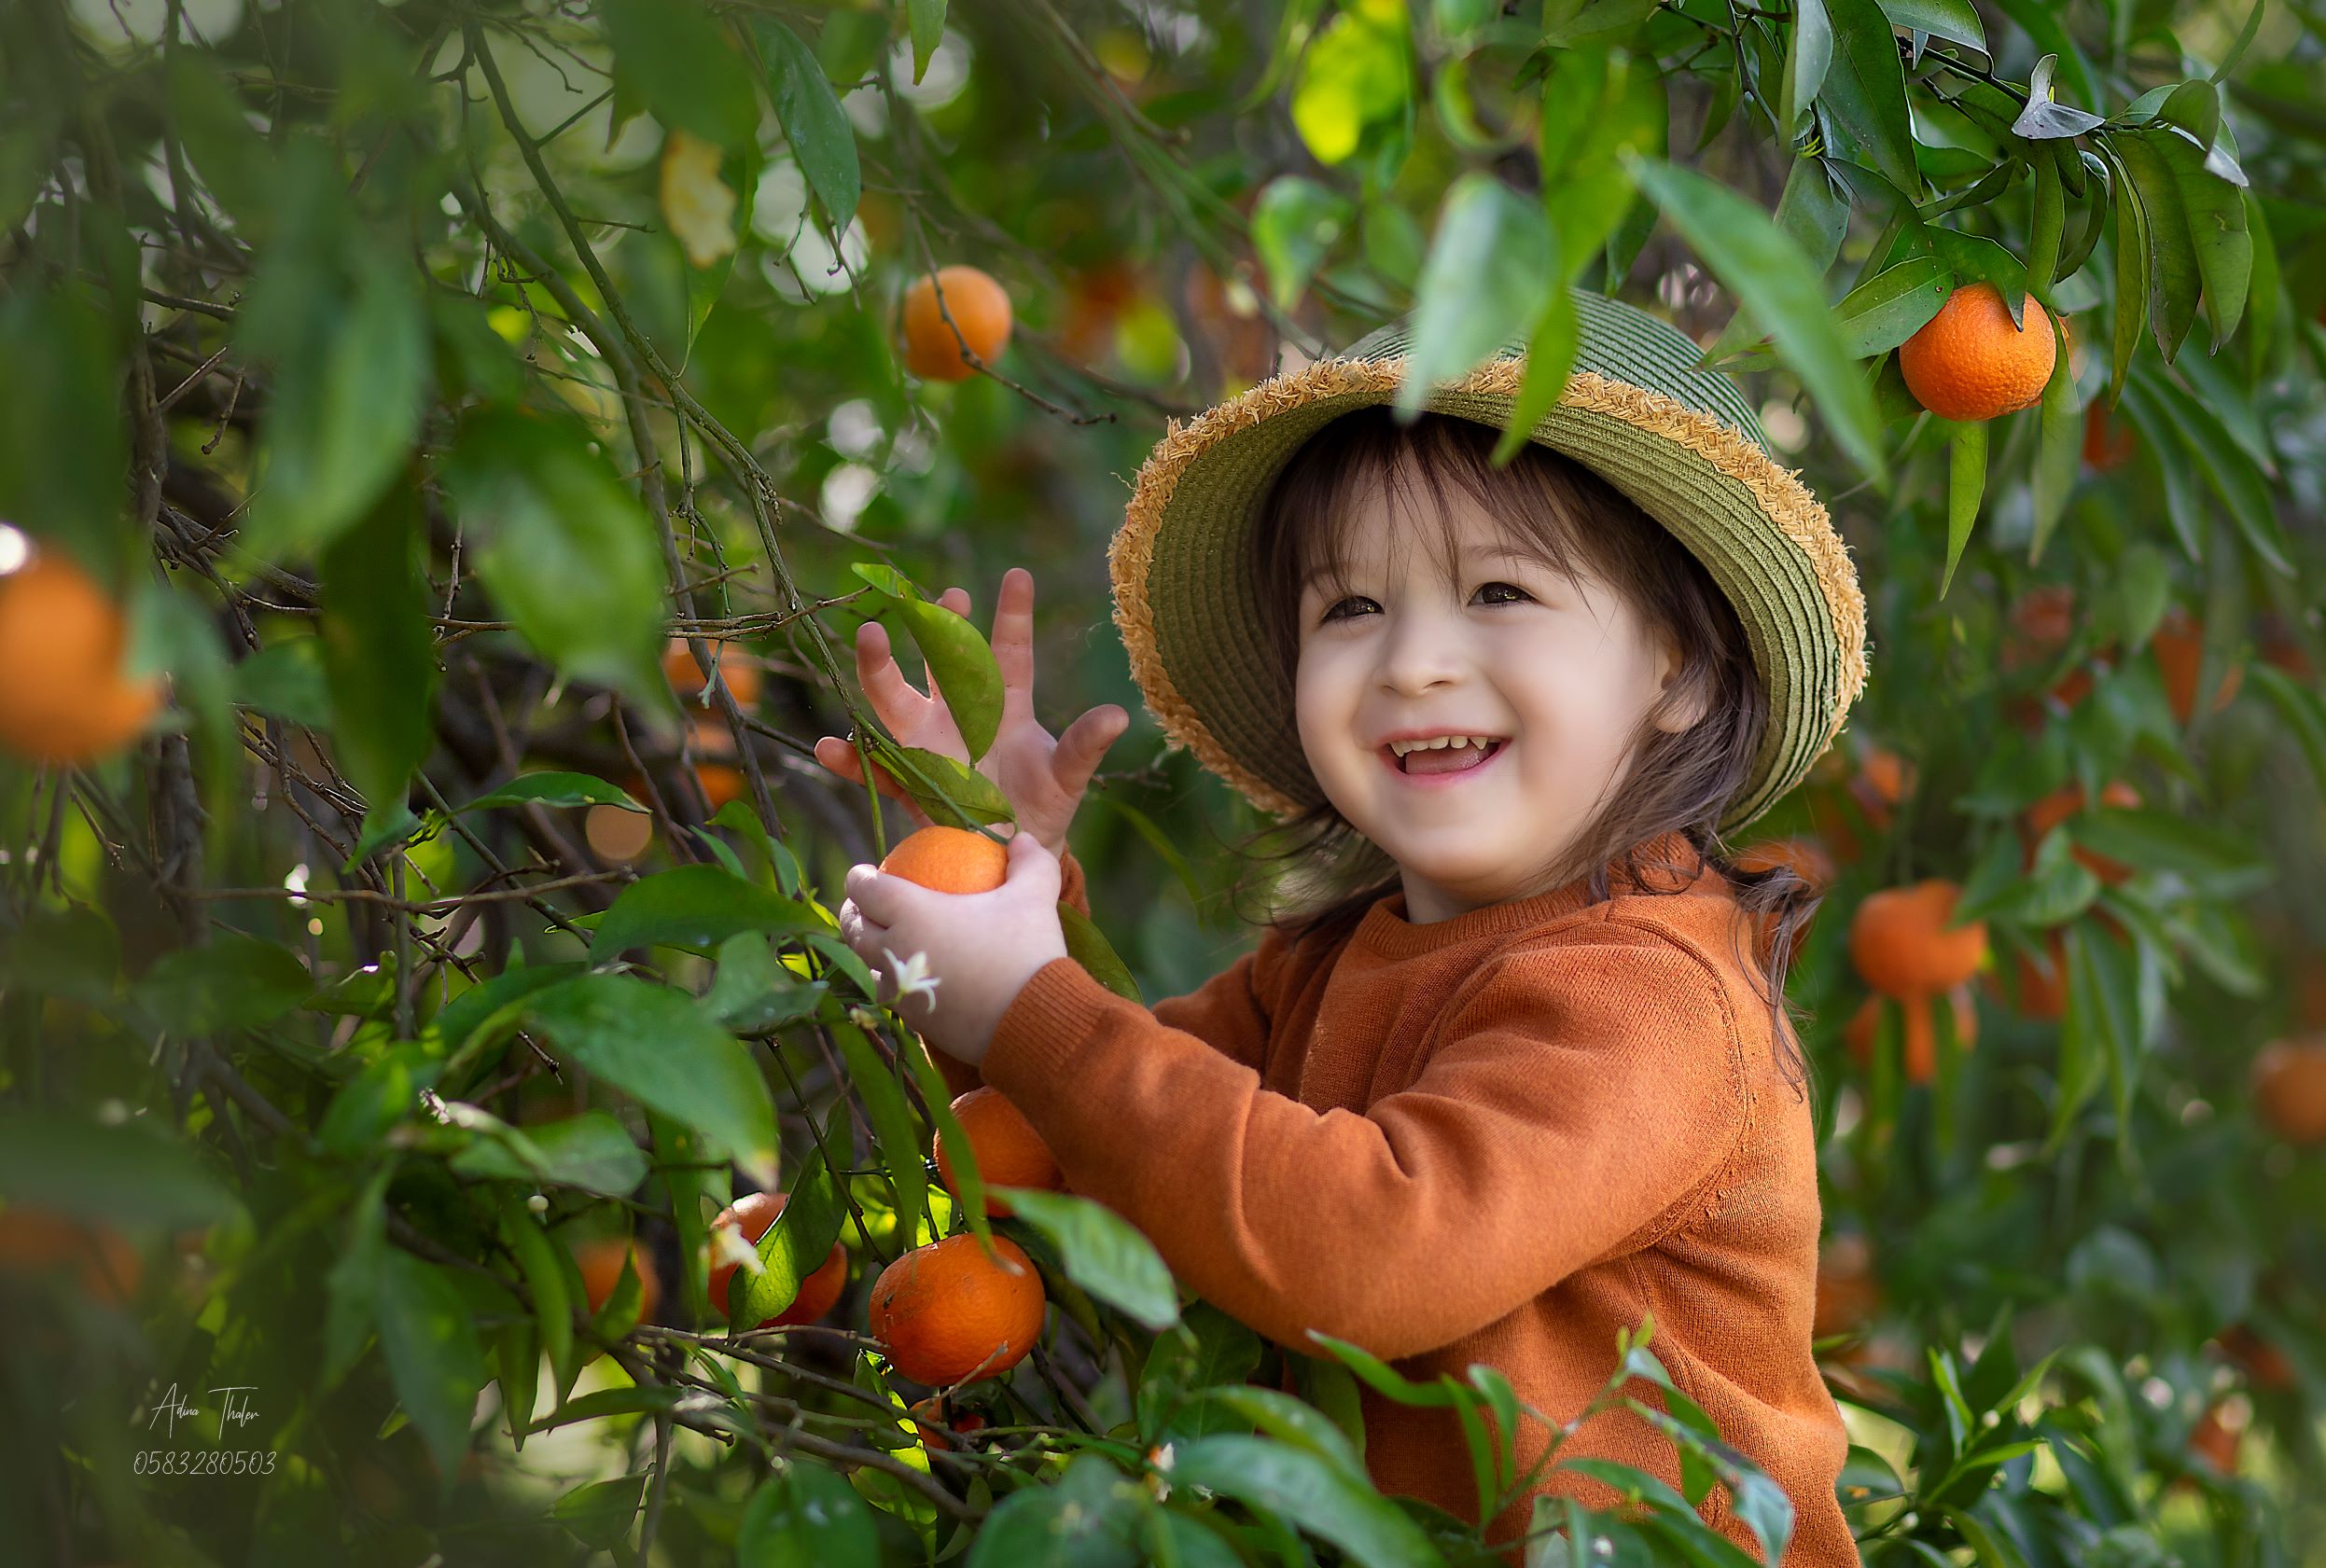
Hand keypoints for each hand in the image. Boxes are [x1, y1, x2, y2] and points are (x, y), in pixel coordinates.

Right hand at [814, 567, 1129, 856]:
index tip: (1019, 575)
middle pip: (944, 665)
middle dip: (940, 630)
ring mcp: (930, 747)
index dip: (1013, 616)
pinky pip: (875, 767)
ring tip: (869, 636)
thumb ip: (1084, 746)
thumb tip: (1118, 716)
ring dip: (880, 670)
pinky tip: (831, 747)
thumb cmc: (1043, 809)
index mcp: (1005, 707)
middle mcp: (961, 717)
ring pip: (898, 702)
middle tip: (945, 596)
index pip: (1010, 653)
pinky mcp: (910, 784)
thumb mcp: (1067, 779)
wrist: (1011, 858)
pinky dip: (851, 759)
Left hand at [837, 832, 1070, 1067]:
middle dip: (852, 912)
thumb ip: (1028, 860)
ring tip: (881, 942)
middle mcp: (895, 950)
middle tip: (863, 905)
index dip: (859, 878)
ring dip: (867, 951)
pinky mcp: (913, 1019)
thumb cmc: (1026, 951)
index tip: (865, 873)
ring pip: (866, 966)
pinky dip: (891, 981)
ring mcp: (901, 989)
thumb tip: (1021, 838)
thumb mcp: (1035, 895)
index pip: (865, 889)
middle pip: (854, 929)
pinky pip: (890, 995)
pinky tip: (908, 977)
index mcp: (912, 913)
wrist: (1031, 1022)